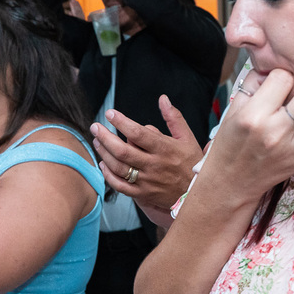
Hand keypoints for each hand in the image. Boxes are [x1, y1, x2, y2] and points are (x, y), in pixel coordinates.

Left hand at [91, 94, 203, 210]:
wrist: (198, 192)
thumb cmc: (192, 162)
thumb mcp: (187, 137)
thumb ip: (173, 117)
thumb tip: (163, 99)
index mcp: (164, 148)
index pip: (138, 133)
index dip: (121, 122)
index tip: (110, 113)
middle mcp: (154, 165)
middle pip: (123, 151)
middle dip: (105, 137)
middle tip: (95, 127)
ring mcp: (147, 181)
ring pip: (119, 168)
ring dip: (104, 153)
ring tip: (97, 141)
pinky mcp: (143, 194)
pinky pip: (120, 186)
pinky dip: (108, 175)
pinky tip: (103, 163)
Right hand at [201, 51, 293, 196]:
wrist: (230, 180)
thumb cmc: (230, 140)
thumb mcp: (233, 108)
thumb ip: (255, 83)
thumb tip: (280, 66)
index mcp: (255, 114)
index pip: (281, 80)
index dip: (284, 73)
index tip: (282, 77)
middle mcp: (275, 131)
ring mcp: (292, 149)